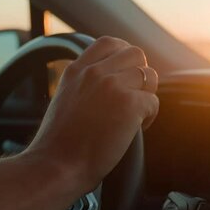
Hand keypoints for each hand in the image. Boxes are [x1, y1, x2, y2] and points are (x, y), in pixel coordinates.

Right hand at [27, 36, 158, 192]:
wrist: (56, 166)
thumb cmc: (58, 145)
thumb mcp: (64, 100)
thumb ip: (84, 85)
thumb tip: (109, 84)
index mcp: (76, 70)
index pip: (109, 43)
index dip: (123, 56)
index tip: (125, 75)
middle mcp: (94, 72)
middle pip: (135, 54)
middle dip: (139, 74)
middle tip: (133, 97)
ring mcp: (112, 86)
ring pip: (149, 74)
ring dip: (146, 94)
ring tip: (135, 115)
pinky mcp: (129, 104)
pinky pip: (154, 101)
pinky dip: (150, 117)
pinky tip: (136, 129)